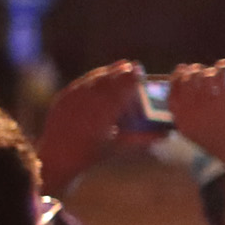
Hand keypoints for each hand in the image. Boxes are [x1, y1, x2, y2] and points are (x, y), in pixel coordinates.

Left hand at [39, 61, 161, 193]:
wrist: (58, 157)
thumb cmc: (93, 154)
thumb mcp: (119, 146)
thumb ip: (143, 138)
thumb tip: (167, 134)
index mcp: (102, 119)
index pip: (119, 92)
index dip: (130, 80)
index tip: (139, 71)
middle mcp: (85, 107)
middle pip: (106, 82)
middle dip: (120, 73)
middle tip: (133, 66)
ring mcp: (72, 101)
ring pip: (93, 80)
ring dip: (108, 73)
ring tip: (120, 67)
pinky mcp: (62, 99)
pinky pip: (81, 83)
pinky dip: (93, 78)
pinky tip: (101, 75)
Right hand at [160, 61, 224, 167]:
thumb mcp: (203, 133)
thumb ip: (198, 115)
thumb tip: (203, 88)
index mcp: (182, 122)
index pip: (170, 94)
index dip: (175, 79)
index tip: (181, 71)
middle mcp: (189, 111)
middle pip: (185, 80)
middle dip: (193, 71)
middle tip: (202, 70)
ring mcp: (205, 103)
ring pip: (201, 74)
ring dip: (210, 70)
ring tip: (218, 71)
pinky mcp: (224, 97)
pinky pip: (219, 73)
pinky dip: (224, 67)